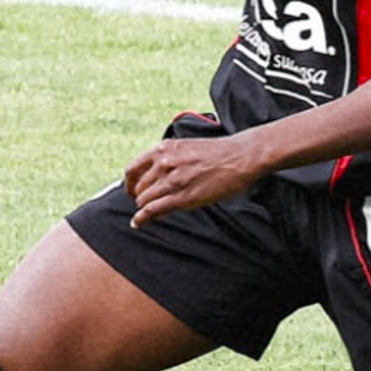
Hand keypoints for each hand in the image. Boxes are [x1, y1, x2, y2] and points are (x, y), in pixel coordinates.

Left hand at [123, 131, 267, 225]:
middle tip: (146, 204)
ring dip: (144, 208)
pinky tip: (139, 223)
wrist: (241, 156)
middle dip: (140, 198)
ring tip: (148, 214)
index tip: (131, 191)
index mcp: (164, 149)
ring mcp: (173, 180)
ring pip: (144, 200)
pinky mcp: (183, 197)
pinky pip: (153, 210)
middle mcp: (164, 163)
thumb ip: (168, 158)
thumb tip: (155, 173)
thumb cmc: (219, 153)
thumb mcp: (186, 147)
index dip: (129, 184)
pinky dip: (142, 219)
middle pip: (138, 188)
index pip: (133, 169)